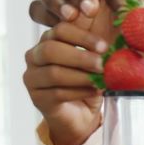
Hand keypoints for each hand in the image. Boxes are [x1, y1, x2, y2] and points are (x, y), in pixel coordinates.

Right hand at [23, 22, 107, 144]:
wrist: (81, 114)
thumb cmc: (86, 82)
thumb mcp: (94, 62)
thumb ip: (97, 49)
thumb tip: (111, 42)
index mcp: (49, 40)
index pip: (60, 30)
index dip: (83, 37)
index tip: (104, 47)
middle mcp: (35, 56)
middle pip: (51, 50)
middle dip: (80, 57)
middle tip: (101, 64)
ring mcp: (32, 78)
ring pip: (53, 73)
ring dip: (81, 76)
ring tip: (99, 80)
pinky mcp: (37, 98)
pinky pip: (57, 93)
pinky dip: (79, 92)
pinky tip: (93, 91)